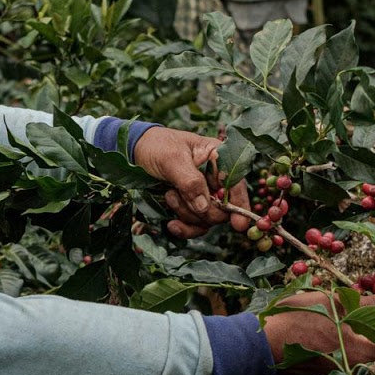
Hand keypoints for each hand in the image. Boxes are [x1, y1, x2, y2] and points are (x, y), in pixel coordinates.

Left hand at [131, 127, 251, 238]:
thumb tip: (204, 206)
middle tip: (177, 196)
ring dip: (187, 214)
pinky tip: (172, 225)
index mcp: (219, 159)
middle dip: (202, 210)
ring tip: (168, 196)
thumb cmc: (156, 146)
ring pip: (208, 219)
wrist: (135, 152)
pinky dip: (185, 228)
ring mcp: (204, 194)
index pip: (236, 184)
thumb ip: (190, 181)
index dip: (240, 204)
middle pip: (224, 208)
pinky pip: (196, 226)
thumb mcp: (172, 159)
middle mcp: (215, 179)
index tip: (237, 223)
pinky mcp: (191, 206)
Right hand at [264, 291, 374, 374]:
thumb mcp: (334, 304)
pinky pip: (349, 360)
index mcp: (363, 354)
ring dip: (369, 335)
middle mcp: (355, 370)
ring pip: (367, 356)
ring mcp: (340, 374)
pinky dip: (352, 344)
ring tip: (358, 313)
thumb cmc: (296, 320)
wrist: (260, 345)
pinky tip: (339, 327)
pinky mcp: (325, 374)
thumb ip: (368, 305)